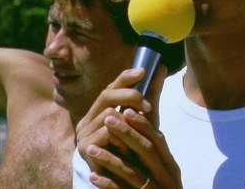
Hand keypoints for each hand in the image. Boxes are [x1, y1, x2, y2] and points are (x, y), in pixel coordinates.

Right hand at [76, 66, 181, 187]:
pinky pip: (105, 134)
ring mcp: (84, 133)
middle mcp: (88, 119)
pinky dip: (121, 140)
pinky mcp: (84, 148)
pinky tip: (128, 150)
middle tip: (149, 106)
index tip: (143, 71)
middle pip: (107, 95)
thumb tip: (160, 67)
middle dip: (130, 96)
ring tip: (138, 136)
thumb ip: (150, 95)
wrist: (125, 182)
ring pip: (108, 114)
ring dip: (127, 124)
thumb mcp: (144, 121)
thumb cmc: (134, 150)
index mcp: (100, 111)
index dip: (125, 77)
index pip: (111, 87)